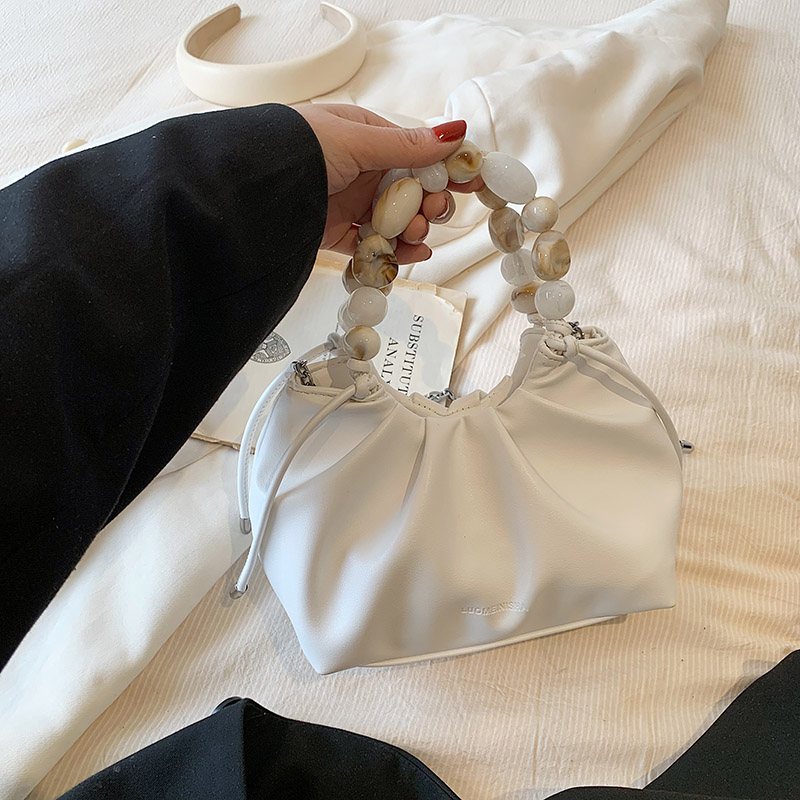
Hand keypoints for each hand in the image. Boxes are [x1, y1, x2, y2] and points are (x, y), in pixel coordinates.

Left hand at [291, 103, 483, 263]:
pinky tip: (411, 254)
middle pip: (410, 192)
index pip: (416, 154)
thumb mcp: (357, 141)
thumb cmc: (299, 150)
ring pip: (395, 221)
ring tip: (416, 234)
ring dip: (413, 229)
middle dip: (430, 204)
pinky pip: (373, 246)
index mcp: (364, 137)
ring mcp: (348, 203)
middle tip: (436, 212)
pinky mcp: (335, 235)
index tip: (473, 183)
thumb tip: (456, 132)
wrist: (249, 192)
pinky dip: (394, 252)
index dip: (447, 169)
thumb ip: (407, 145)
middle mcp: (359, 170)